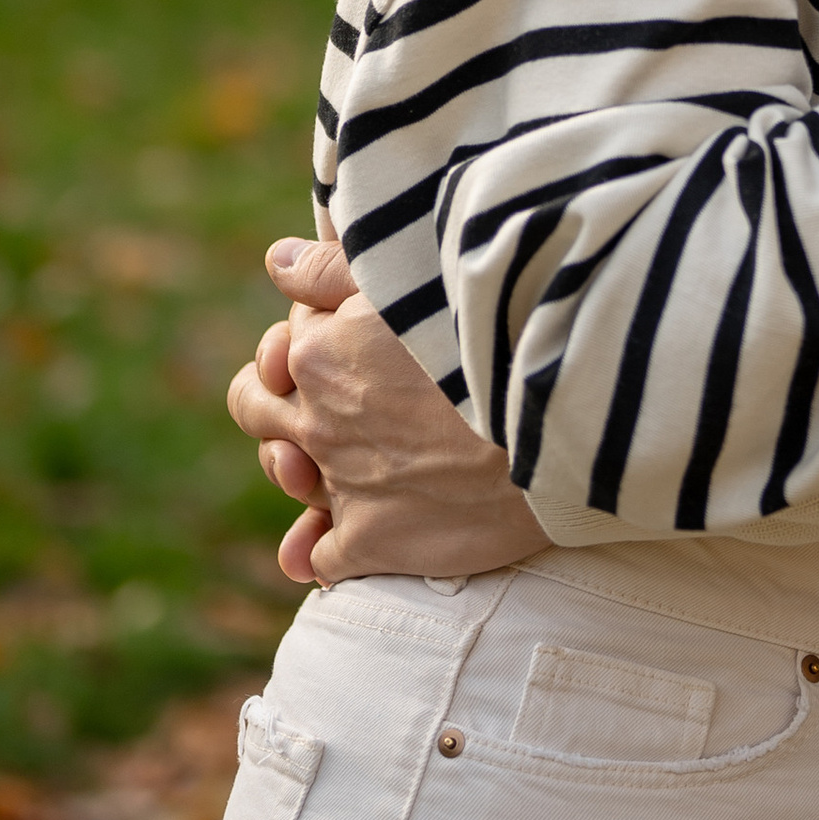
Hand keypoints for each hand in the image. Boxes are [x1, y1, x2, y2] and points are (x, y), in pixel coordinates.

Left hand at [231, 240, 551, 585]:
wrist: (562, 413)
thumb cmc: (499, 333)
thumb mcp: (412, 278)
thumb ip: (333, 269)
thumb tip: (274, 261)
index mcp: (319, 350)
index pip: (281, 344)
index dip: (310, 341)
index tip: (352, 344)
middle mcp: (317, 418)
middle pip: (256, 408)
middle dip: (276, 402)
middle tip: (328, 405)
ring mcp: (341, 484)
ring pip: (286, 479)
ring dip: (297, 471)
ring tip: (334, 465)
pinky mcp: (372, 541)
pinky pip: (317, 558)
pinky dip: (326, 550)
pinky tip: (353, 537)